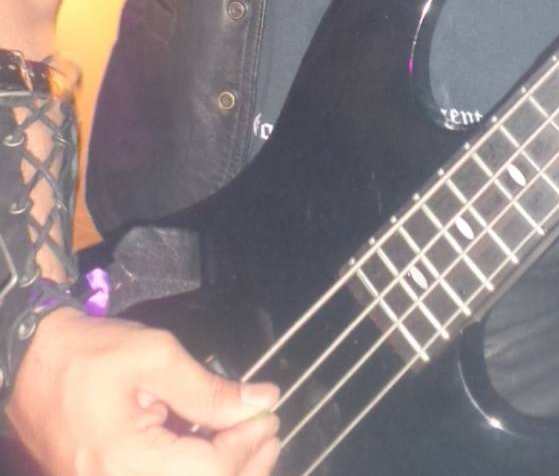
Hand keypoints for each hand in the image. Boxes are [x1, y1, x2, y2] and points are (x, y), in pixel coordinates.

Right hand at [7, 306, 279, 474]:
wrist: (28, 364)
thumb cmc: (87, 354)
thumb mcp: (153, 356)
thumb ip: (208, 389)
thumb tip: (261, 401)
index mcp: (127, 463)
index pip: (210, 471)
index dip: (247, 446)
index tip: (269, 416)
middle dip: (243, 466)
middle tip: (267, 432)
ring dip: (222, 469)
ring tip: (247, 436)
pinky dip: (194, 468)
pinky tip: (213, 445)